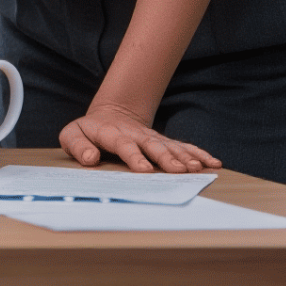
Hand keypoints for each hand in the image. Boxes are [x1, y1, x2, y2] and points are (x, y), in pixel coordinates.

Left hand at [60, 103, 220, 173]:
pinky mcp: (164, 142)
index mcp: (112, 134)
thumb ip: (77, 145)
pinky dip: (198, 154)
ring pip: (171, 146)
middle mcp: (136, 135)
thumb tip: (89, 158)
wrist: (112, 114)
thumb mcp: (72, 134)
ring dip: (186, 157)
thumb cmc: (89, 131)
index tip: (144, 169)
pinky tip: (213, 163)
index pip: (124, 145)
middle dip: (166, 158)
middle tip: (180, 170)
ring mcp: (152, 138)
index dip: (134, 156)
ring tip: (199, 169)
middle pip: (153, 145)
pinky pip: (183, 147)